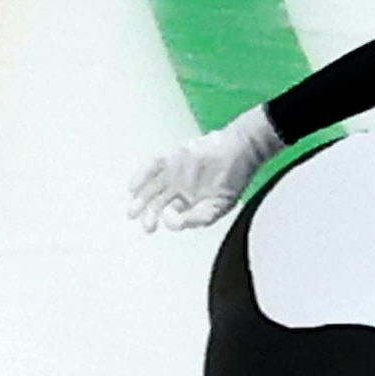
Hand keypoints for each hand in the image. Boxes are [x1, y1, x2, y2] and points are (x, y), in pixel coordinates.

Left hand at [127, 107, 280, 230]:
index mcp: (189, 200)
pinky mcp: (173, 156)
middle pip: (156, 201)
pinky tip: (132, 187)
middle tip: (144, 224)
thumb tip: (172, 223)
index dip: (158, 220)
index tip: (154, 226)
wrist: (241, 149)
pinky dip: (141, 174)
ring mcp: (174, 171)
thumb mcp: (217, 207)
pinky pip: (152, 165)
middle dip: (148, 214)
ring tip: (133, 211)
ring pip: (152, 186)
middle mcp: (179, 186)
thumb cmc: (234, 179)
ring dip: (141, 198)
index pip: (167, 212)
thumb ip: (195, 220)